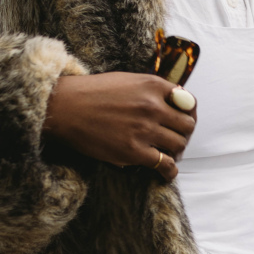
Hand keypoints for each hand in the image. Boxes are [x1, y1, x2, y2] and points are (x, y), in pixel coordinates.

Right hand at [43, 72, 196, 180]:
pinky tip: (166, 173)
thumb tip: (173, 101)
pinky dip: (169, 171)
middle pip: (187, 125)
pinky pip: (164, 164)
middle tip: (175, 140)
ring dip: (176, 152)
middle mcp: (153, 106)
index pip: (188, 102)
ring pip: (178, 145)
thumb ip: (151, 89)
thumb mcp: (126, 80)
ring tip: (168, 155)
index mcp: (152, 85)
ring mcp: (144, 130)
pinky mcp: (134, 151)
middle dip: (184, 134)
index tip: (184, 121)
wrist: (65, 108)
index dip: (189, 114)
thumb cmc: (91, 93)